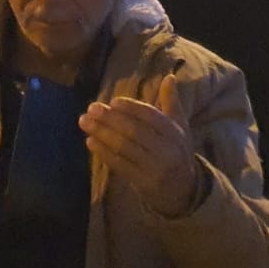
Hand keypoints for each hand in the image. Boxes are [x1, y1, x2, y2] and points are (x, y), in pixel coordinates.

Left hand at [79, 76, 200, 217]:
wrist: (185, 191)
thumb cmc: (177, 151)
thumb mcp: (180, 126)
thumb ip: (171, 101)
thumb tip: (169, 76)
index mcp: (175, 133)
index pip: (152, 117)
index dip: (132, 108)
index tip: (113, 101)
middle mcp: (166, 150)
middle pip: (134, 132)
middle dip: (110, 119)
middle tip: (91, 108)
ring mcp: (154, 168)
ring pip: (124, 148)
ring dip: (101, 134)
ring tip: (84, 122)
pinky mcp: (142, 183)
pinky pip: (120, 165)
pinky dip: (103, 152)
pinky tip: (90, 141)